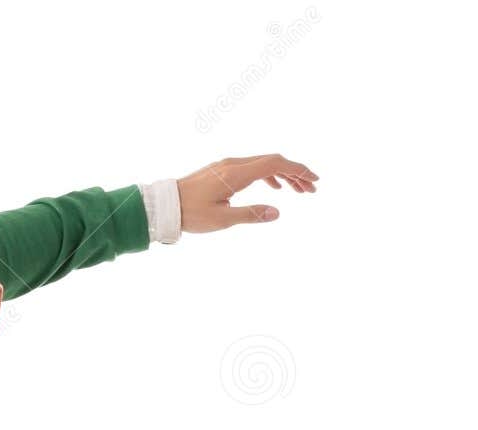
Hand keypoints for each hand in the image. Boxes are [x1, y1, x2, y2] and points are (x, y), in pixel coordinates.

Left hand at [178, 154, 317, 232]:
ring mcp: (228, 165)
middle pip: (273, 161)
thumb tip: (277, 212)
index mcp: (236, 173)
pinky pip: (252, 167)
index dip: (297, 170)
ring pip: (263, 163)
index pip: (276, 164)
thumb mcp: (222, 220)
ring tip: (297, 190)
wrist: (164, 205)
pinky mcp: (222, 170)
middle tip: (312, 188)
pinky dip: (268, 174)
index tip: (313, 180)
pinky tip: (273, 186)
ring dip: (283, 175)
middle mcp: (234, 163)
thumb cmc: (190, 214)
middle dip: (295, 173)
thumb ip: (251, 215)